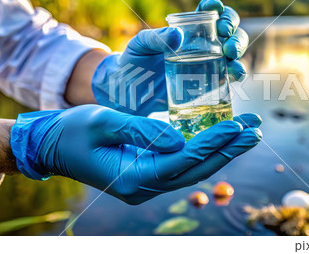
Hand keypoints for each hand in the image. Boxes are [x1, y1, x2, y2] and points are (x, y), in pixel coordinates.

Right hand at [10, 105, 261, 204]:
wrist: (52, 146)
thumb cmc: (72, 131)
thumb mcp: (103, 121)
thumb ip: (141, 129)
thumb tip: (179, 139)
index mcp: (132, 177)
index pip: (183, 161)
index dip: (212, 143)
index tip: (238, 125)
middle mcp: (144, 187)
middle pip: (196, 170)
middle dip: (228, 150)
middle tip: (256, 130)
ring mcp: (147, 184)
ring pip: (193, 170)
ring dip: (222, 151)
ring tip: (248, 132)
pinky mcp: (148, 173)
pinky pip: (183, 165)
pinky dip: (204, 150)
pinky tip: (221, 137)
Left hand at [91, 0, 248, 115]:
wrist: (130, 93)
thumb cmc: (134, 62)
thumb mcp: (139, 46)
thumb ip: (155, 38)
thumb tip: (177, 35)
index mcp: (187, 28)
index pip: (208, 12)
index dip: (215, 7)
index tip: (214, 8)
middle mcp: (203, 44)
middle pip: (229, 30)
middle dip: (233, 30)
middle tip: (226, 37)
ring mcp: (209, 64)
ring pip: (234, 51)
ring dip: (238, 49)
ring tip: (230, 55)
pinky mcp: (211, 83)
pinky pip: (229, 76)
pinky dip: (237, 72)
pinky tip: (234, 74)